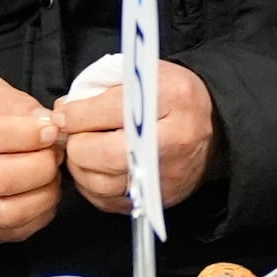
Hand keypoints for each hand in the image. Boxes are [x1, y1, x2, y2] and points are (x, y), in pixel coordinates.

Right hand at [0, 71, 64, 242]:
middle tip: (55, 150)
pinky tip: (41, 190)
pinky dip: (39, 213)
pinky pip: (12, 230)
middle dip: (42, 164)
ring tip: (51, 171)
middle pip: (0, 179)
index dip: (26, 134)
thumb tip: (45, 123)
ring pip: (8, 212)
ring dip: (45, 192)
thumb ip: (14, 102)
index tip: (51, 129)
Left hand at [62, 60, 215, 213]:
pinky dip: (93, 186)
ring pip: (99, 182)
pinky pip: (108, 201)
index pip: (108, 109)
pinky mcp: (158, 200)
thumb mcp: (146, 76)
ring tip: (82, 151)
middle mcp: (171, 140)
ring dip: (80, 167)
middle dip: (77, 142)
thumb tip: (63, 110)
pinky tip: (95, 169)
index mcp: (170, 97)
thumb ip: (104, 85)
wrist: (213, 127)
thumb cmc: (173, 97)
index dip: (76, 112)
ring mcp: (166, 175)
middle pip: (100, 152)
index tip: (65, 112)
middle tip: (74, 134)